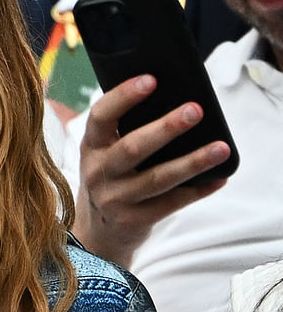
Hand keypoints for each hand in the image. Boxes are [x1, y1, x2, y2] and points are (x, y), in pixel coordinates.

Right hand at [72, 74, 230, 266]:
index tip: (150, 80)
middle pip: (132, 147)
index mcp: (91, 146)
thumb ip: (124, 131)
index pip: (101, 116)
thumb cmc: (111, 178)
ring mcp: (115, 199)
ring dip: (191, 162)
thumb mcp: (105, 153)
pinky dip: (198, 190)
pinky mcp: (133, 221)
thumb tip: (175, 102)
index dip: (123, 97)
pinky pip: (171, 204)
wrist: (98, 231)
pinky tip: (218, 178)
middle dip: (165, 128)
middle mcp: (98, 172)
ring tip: (220, 148)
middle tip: (195, 110)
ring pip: (157, 178)